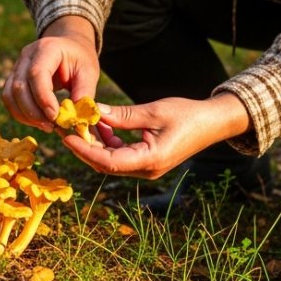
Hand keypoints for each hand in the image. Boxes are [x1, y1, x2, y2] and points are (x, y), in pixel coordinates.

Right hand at [2, 15, 98, 132]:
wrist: (69, 47)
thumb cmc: (80, 59)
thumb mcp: (89, 72)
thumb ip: (84, 93)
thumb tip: (75, 119)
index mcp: (47, 48)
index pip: (37, 74)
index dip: (43, 98)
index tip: (55, 117)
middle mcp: (27, 55)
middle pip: (19, 86)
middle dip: (33, 112)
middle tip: (51, 127)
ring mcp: (17, 66)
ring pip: (9, 95)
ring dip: (25, 115)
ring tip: (46, 126)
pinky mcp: (13, 78)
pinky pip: (9, 99)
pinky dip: (20, 114)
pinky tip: (37, 121)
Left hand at [62, 93, 250, 179]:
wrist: (212, 123)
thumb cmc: (187, 115)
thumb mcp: (153, 111)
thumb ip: (122, 114)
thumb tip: (93, 111)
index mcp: (149, 160)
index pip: (107, 161)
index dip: (84, 149)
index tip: (67, 136)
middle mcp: (146, 170)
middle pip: (105, 164)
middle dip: (84, 147)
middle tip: (67, 128)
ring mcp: (147, 167)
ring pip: (111, 161)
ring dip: (96, 144)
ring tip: (83, 123)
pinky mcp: (148, 161)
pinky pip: (121, 156)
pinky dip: (109, 143)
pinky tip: (103, 126)